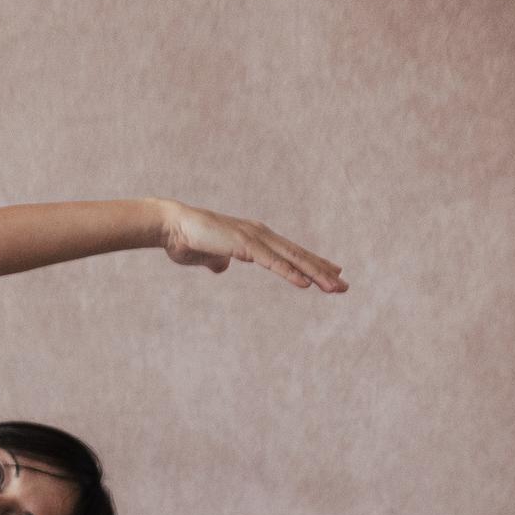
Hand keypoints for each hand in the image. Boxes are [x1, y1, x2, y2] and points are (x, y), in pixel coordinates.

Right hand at [159, 200, 345, 292]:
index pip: (289, 252)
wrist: (170, 227)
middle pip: (297, 255)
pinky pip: (273, 263)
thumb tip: (222, 268)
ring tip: (335, 287)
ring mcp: (254, 239)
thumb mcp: (207, 256)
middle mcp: (260, 235)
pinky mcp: (244, 245)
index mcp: (254, 238)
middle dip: (322, 270)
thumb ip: (218, 261)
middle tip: (344, 285)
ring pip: (291, 259)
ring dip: (315, 274)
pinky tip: (306, 284)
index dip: (311, 263)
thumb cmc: (185, 240)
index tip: (331, 272)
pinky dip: (291, 273)